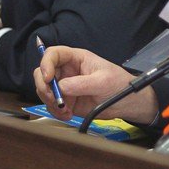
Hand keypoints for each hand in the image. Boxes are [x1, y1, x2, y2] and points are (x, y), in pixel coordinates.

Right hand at [34, 45, 158, 124]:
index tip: (48, 78)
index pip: (53, 54)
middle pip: (42, 72)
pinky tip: (68, 114)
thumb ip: (81, 84)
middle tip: (54, 99)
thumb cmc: (118, 84)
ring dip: (51, 102)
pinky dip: (56, 111)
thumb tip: (62, 88)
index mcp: (76, 58)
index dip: (46, 63)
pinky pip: (52, 105)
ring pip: (44, 90)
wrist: (126, 103)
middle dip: (44, 86)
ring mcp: (65, 86)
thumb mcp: (102, 81)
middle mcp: (67, 70)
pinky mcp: (66, 100)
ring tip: (66, 110)